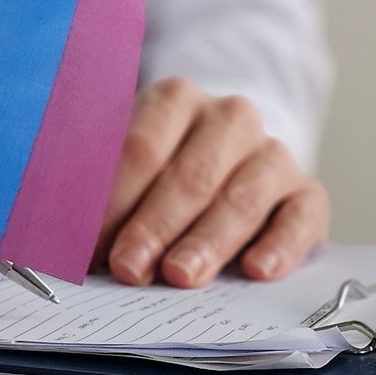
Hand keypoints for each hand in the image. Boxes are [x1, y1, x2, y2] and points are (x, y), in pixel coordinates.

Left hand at [94, 79, 327, 287]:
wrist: (228, 168)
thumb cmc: (159, 175)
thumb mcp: (125, 172)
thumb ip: (101, 197)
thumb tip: (69, 245)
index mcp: (175, 99)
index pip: (142, 147)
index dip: (115, 199)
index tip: (91, 241)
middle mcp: (229, 117)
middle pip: (191, 175)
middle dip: (155, 226)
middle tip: (129, 267)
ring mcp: (272, 152)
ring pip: (243, 197)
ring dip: (208, 241)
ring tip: (180, 275)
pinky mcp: (306, 192)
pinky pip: (300, 217)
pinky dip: (281, 245)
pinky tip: (258, 270)